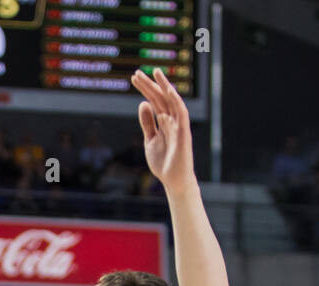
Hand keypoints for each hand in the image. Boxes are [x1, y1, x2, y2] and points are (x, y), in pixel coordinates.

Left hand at [131, 67, 194, 191]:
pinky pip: (181, 113)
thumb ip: (147, 122)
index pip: (154, 100)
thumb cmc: (163, 163)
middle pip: (160, 98)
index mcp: (164, 122)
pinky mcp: (184, 133)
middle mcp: (172, 120)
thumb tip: (143, 103)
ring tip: (155, 73)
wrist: (173, 180)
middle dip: (150, 85)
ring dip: (164, 86)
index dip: (145, 89)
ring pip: (172, 101)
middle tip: (137, 73)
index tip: (134, 78)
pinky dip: (175, 101)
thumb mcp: (150, 140)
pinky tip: (168, 91)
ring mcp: (179, 125)